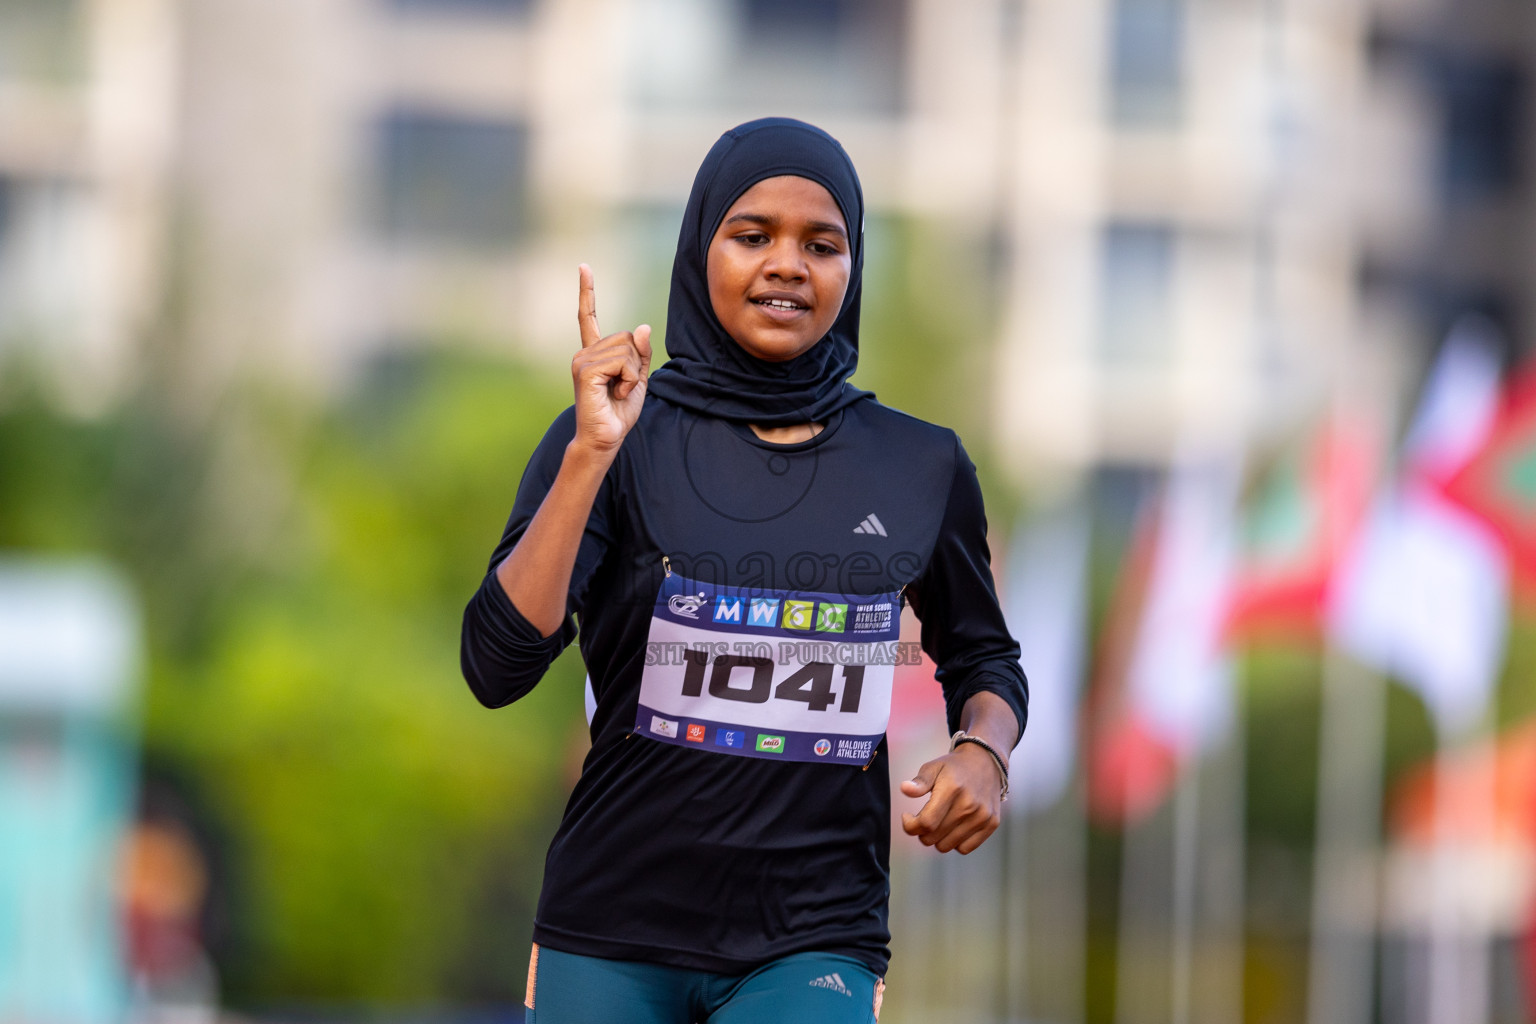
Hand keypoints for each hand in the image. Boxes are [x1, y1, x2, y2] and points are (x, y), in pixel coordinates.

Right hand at [571, 264, 651, 456]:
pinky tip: (615, 394)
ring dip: (633, 375)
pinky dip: (629, 380)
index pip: (589, 317)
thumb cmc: (619, 412)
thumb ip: (641, 353)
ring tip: (618, 393)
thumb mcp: (638, 379)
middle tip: (622, 388)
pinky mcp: (585, 370)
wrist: (606, 439)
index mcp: (595, 353)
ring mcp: (582, 360)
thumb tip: (642, 326)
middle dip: (637, 364)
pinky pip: (622, 362)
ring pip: (627, 349)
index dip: (587, 291)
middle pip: (627, 337)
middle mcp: (584, 352)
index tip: (583, 266)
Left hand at [899, 743, 1004, 853]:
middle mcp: (969, 805)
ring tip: (940, 821)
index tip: (908, 817)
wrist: (985, 761)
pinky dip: (955, 842)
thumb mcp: (933, 767)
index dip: (910, 825)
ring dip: (937, 838)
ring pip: (946, 846)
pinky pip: (965, 849)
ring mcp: (982, 816)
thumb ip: (919, 782)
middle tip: (925, 818)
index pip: (926, 822)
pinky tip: (954, 827)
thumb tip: (905, 789)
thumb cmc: (955, 767)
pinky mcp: (991, 824)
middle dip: (921, 831)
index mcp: (952, 789)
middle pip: (933, 837)